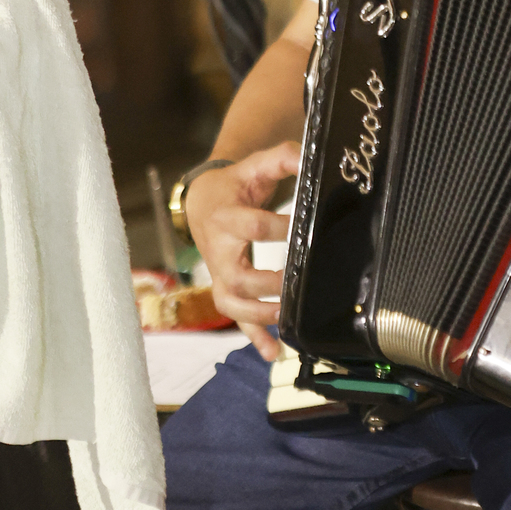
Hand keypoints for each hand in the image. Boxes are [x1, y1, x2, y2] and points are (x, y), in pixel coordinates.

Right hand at [184, 141, 300, 360]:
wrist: (202, 202)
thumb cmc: (235, 186)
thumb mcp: (254, 166)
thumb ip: (281, 158)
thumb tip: (308, 156)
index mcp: (226, 218)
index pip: (249, 226)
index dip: (275, 228)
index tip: (300, 227)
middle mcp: (219, 251)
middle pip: (236, 276)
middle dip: (266, 284)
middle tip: (295, 281)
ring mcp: (221, 274)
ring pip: (232, 303)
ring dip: (259, 316)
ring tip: (287, 318)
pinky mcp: (227, 288)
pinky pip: (237, 318)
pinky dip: (254, 337)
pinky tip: (273, 353)